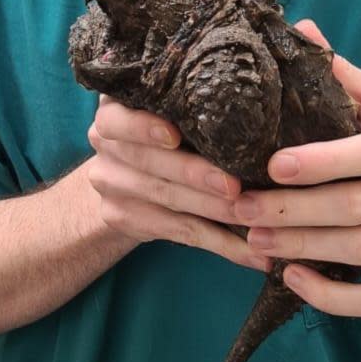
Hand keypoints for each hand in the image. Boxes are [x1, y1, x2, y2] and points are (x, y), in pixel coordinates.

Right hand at [86, 96, 272, 273]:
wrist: (120, 176)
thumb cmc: (160, 132)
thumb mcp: (161, 111)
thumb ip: (187, 109)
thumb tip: (255, 109)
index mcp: (113, 112)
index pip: (117, 120)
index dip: (144, 128)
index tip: (174, 136)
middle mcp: (105, 147)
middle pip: (150, 162)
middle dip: (195, 175)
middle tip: (235, 186)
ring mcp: (111, 185)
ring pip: (168, 199)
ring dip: (215, 212)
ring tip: (254, 219)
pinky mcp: (124, 218)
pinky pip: (179, 231)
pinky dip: (220, 242)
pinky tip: (251, 252)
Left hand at [231, 20, 360, 316]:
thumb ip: (337, 74)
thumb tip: (299, 29)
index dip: (321, 161)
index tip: (272, 164)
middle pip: (354, 207)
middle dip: (291, 209)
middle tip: (240, 206)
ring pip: (360, 252)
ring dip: (302, 248)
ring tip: (253, 238)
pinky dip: (332, 298)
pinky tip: (292, 279)